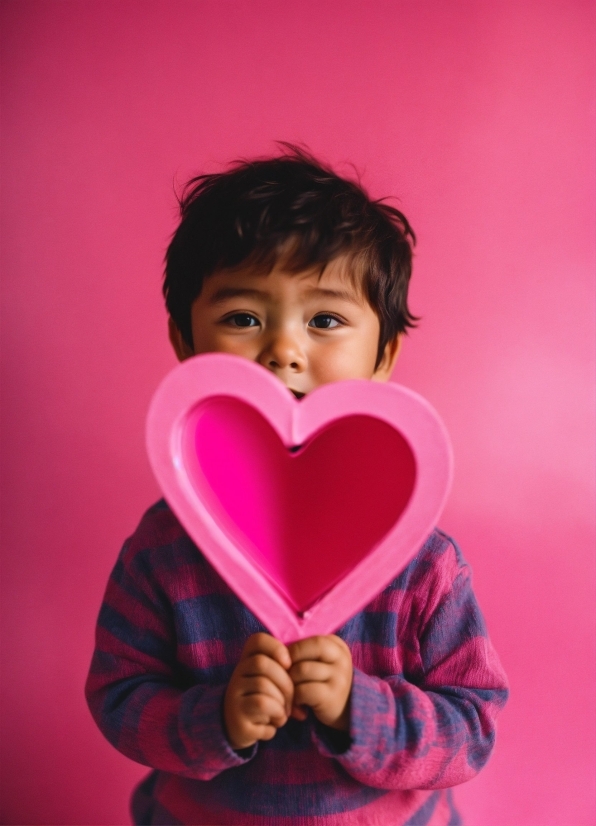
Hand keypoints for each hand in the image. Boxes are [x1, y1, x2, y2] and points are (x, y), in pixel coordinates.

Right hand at [223, 633, 293, 749]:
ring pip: (263, 685)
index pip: (257, 640)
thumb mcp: (272, 683)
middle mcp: (236, 676)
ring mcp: (234, 697)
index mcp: (247, 663)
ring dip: (281, 702)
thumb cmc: (265, 701)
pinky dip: (276, 715)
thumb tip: (304, 670)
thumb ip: (285, 671)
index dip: (275, 647)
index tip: (288, 664)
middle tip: (292, 700)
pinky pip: (262, 706)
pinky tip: (274, 723)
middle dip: (285, 683)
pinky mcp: (237, 717)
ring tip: (282, 713)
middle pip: (262, 664)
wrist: (241, 730)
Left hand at [287, 635, 352, 730]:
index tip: (287, 663)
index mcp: (337, 646)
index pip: (309, 640)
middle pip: (302, 653)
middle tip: (286, 678)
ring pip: (300, 671)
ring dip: (290, 683)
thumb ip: (305, 651)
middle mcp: (341, 659)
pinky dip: (295, 698)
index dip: (293, 651)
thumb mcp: (320, 661)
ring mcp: (339, 678)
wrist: (346, 710)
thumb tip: (276, 649)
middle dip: (289, 665)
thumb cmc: (324, 681)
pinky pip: (303, 691)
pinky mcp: (332, 697)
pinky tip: (298, 703)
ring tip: (292, 691)